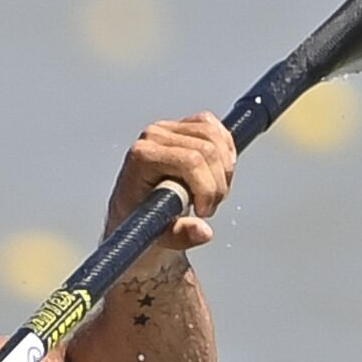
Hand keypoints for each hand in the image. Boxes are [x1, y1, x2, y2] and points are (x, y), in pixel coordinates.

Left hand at [104, 113, 237, 249]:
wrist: (136, 213)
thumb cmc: (141, 223)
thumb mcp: (160, 236)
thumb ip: (181, 235)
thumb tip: (204, 232)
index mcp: (142, 157)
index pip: (190, 161)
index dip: (206, 187)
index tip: (203, 212)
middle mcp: (153, 136)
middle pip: (207, 149)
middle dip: (217, 184)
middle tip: (209, 208)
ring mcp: (168, 128)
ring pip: (216, 136)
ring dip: (225, 170)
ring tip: (213, 195)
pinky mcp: (182, 125)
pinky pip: (215, 128)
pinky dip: (226, 152)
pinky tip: (219, 175)